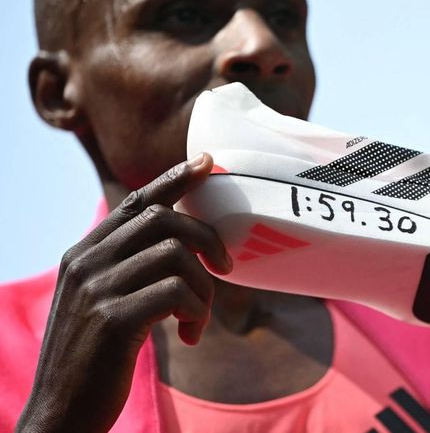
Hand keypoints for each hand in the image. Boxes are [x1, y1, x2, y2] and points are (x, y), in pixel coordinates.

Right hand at [16, 153, 231, 432]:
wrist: (61, 413)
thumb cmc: (93, 359)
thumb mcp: (102, 304)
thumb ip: (128, 271)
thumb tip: (177, 248)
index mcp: (84, 254)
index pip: (135, 202)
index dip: (174, 180)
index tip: (206, 163)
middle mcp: (86, 263)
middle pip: (163, 220)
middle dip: (207, 239)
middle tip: (226, 269)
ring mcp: (96, 289)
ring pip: (176, 256)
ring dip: (203, 289)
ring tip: (197, 319)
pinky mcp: (112, 319)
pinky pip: (176, 292)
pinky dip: (196, 312)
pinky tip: (189, 336)